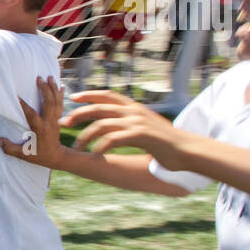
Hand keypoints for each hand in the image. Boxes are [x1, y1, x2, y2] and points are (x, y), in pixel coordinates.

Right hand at [0, 76, 66, 168]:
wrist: (58, 157)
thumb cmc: (40, 156)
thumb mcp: (23, 155)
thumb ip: (10, 148)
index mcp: (40, 129)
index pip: (31, 115)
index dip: (24, 105)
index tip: (17, 96)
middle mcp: (49, 122)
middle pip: (49, 102)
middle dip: (44, 89)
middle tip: (39, 78)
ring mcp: (56, 119)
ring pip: (56, 101)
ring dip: (53, 88)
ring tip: (49, 77)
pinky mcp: (58, 119)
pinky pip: (61, 104)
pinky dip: (60, 94)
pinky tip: (60, 85)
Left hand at [61, 89, 189, 169]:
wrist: (187, 149)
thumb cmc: (164, 141)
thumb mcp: (146, 125)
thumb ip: (131, 120)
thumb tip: (116, 122)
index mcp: (134, 107)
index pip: (107, 95)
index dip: (89, 94)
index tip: (72, 97)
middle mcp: (133, 111)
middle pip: (99, 107)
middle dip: (78, 114)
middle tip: (63, 123)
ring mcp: (136, 122)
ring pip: (102, 124)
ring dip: (86, 136)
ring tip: (77, 147)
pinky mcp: (140, 135)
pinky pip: (113, 139)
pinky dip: (101, 146)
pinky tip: (95, 154)